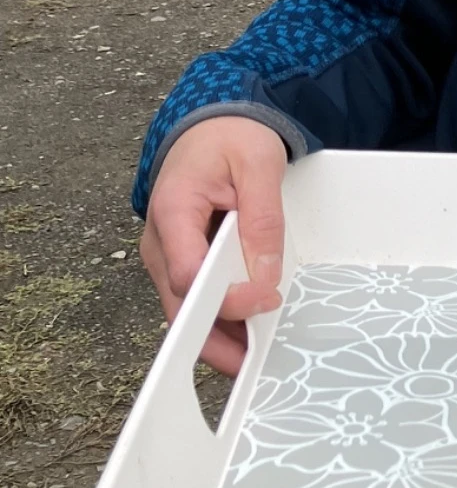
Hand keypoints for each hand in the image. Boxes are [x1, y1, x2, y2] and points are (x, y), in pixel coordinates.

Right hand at [140, 117, 287, 375]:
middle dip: (215, 338)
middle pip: (180, 304)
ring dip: (217, 335)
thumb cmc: (232, 138)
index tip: (266, 300)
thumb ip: (262, 218)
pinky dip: (217, 318)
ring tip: (255, 358)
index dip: (225, 297)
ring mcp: (166, 255)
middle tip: (255, 362)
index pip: (188, 273)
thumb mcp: (259, 164)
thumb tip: (263, 276)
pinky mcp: (180, 260)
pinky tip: (246, 334)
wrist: (212, 125)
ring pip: (184, 309)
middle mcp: (159, 241)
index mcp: (173, 210)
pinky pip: (194, 297)